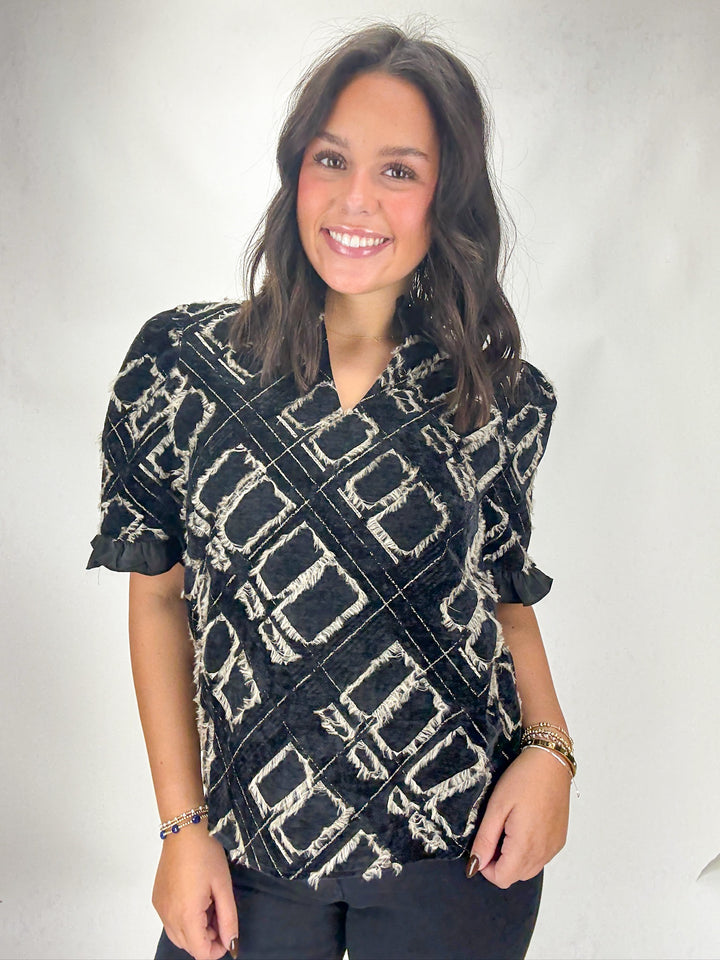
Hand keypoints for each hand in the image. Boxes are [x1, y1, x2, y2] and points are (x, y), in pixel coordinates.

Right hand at [152, 826, 238, 959]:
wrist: (183, 831)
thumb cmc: (205, 854)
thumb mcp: (223, 886)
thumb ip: (228, 919)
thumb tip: (231, 943)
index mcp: (186, 915)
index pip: (200, 952)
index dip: (217, 950)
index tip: (227, 933)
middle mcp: (168, 917)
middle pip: (189, 946)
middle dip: (208, 938)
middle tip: (220, 914)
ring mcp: (160, 909)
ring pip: (178, 936)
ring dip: (195, 930)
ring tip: (209, 905)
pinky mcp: (157, 900)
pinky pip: (170, 921)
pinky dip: (184, 920)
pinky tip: (195, 898)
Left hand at [468, 747, 569, 888]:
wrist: (551, 762)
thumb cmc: (523, 779)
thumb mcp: (496, 807)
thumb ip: (485, 840)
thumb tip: (475, 864)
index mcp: (525, 846)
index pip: (502, 879)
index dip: (486, 868)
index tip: (482, 846)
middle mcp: (543, 852)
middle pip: (515, 877)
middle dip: (499, 863)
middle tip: (493, 834)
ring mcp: (554, 847)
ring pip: (528, 870)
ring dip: (514, 859)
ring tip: (507, 829)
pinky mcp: (559, 840)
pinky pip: (541, 858)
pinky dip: (528, 852)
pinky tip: (523, 827)